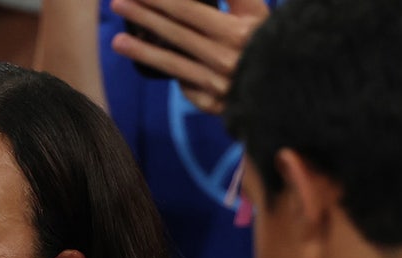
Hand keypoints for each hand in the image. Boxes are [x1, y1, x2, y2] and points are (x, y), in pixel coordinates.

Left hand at [110, 0, 267, 113]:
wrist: (285, 89)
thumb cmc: (268, 41)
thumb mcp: (256, 13)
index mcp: (236, 33)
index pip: (188, 9)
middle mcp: (225, 59)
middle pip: (175, 32)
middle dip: (143, 16)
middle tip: (117, 4)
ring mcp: (216, 84)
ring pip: (172, 62)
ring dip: (141, 50)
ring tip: (116, 41)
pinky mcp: (211, 103)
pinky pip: (184, 83)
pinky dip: (168, 71)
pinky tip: (148, 59)